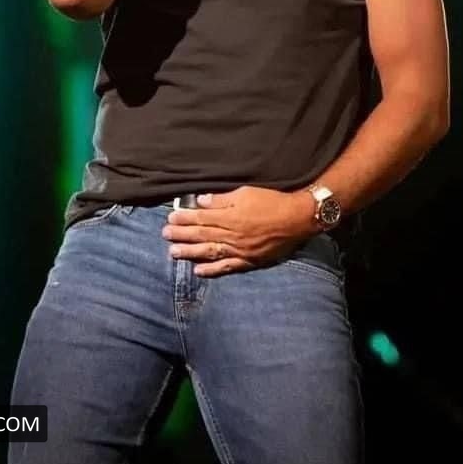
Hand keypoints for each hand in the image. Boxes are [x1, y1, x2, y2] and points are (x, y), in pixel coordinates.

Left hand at [161, 186, 317, 277]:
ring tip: (173, 253)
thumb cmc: (272, 201)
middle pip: (202, 235)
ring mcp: (240, 250)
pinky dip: (212, 270)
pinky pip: (227, 267)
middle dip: (182, 235)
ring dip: (190, 253)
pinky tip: (198, 271)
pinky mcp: (249, 260)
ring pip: (210, 252)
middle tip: (165, 235)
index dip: (184, 218)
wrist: (297, 218)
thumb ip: (222, 199)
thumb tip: (201, 201)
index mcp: (230, 216)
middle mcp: (232, 235)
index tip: (170, 218)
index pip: (201, 218)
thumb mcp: (246, 192)